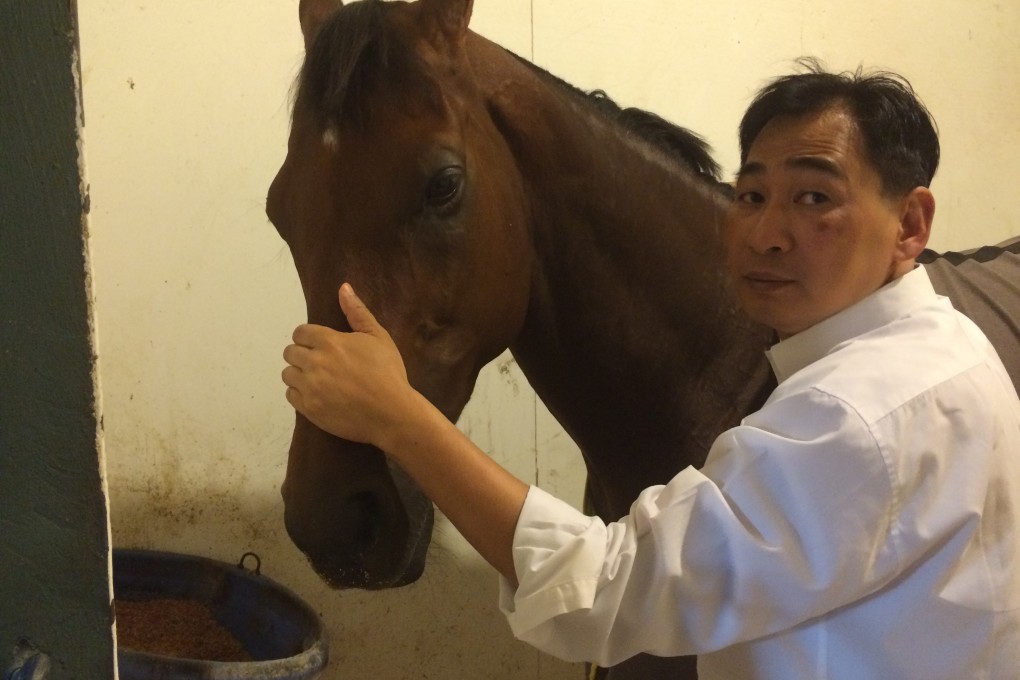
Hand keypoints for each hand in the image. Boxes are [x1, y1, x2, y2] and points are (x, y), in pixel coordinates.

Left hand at [282, 284, 412, 446]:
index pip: (300, 333)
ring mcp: (309, 387)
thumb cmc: (388, 373)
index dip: (309, 337)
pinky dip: (299, 394)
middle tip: (321, 364)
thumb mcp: (378, 337)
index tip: (321, 345)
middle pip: (290, 352)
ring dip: (299, 374)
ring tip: (318, 380)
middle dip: (303, 355)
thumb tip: (343, 288)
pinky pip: (290, 396)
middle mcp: (314, 362)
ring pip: (288, 374)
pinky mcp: (308, 409)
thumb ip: (357, 312)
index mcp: (330, 342)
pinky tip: (317, 395)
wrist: (392, 413)